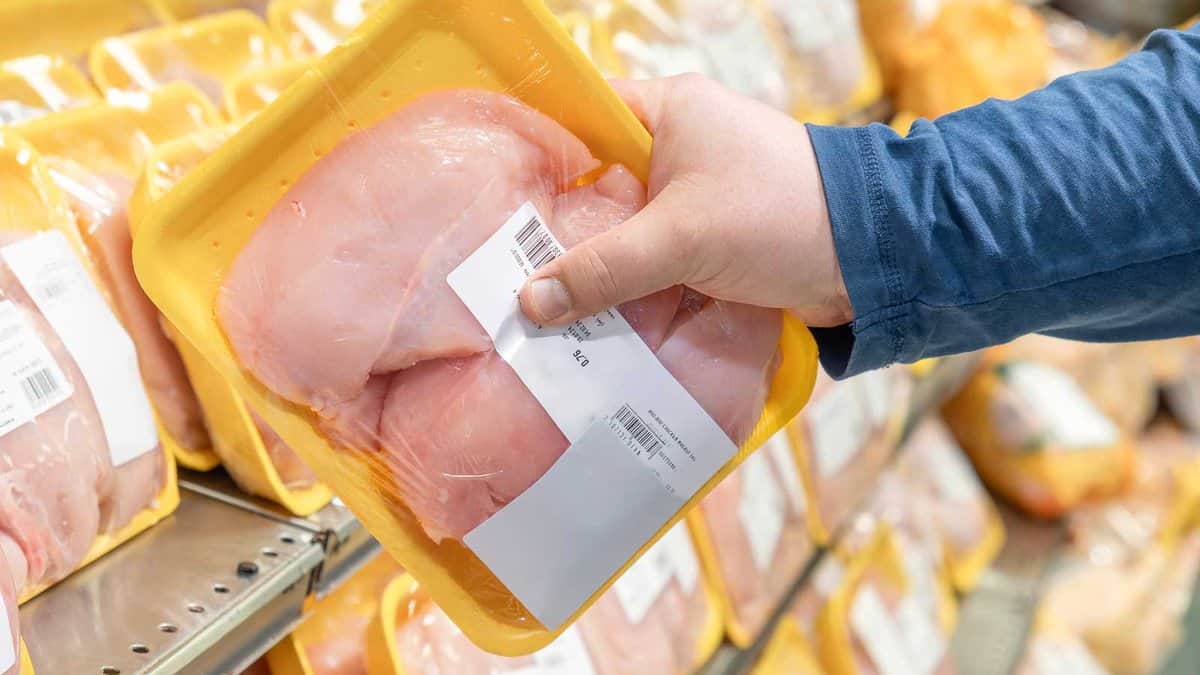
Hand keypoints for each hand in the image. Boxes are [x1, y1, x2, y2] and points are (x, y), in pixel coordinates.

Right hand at [518, 73, 851, 327]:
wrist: (871, 257)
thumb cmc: (778, 216)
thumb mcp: (680, 239)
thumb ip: (603, 269)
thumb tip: (530, 303)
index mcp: (668, 112)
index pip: (581, 117)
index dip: (538, 154)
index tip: (494, 200)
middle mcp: (678, 145)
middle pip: (597, 182)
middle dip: (560, 225)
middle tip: (508, 265)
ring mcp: (696, 194)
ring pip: (625, 226)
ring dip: (598, 263)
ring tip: (543, 300)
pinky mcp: (712, 238)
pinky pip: (654, 257)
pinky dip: (632, 282)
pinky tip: (596, 315)